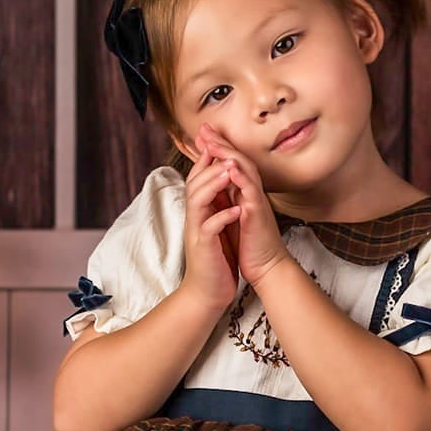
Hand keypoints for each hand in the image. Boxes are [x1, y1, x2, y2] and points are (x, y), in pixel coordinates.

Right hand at [179, 139, 243, 313]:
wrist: (208, 291)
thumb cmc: (216, 258)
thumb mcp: (216, 225)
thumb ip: (217, 204)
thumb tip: (223, 182)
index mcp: (199, 211)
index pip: (198, 178)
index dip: (206, 159)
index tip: (216, 139)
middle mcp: (194, 218)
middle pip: (195, 183)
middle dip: (208, 165)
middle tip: (222, 149)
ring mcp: (196, 232)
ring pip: (198, 201)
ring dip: (213, 185)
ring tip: (229, 172)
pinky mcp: (203, 247)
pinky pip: (209, 227)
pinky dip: (222, 217)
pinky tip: (236, 210)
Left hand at [197, 121, 291, 289]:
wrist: (267, 268)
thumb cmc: (251, 246)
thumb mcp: (236, 217)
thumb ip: (230, 200)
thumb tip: (219, 187)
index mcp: (243, 194)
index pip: (230, 164)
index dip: (217, 148)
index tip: (202, 135)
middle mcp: (251, 194)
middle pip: (237, 160)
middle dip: (221, 143)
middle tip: (205, 128)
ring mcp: (256, 202)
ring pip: (245, 171)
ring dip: (229, 154)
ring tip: (214, 141)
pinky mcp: (257, 215)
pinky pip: (250, 192)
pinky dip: (240, 178)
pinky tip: (230, 167)